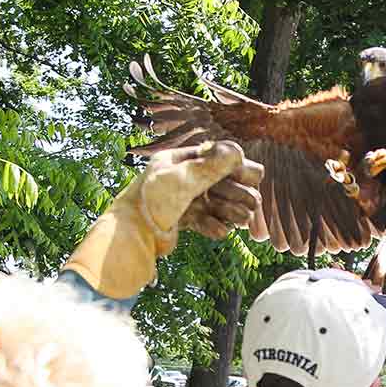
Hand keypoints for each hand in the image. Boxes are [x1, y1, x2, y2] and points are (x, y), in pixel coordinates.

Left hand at [61, 140, 262, 299]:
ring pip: (213, 203)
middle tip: (252, 204)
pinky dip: (212, 225)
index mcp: (178, 160)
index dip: (236, 168)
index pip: (214, 158)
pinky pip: (202, 220)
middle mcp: (179, 178)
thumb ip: (213, 165)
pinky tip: (220, 232)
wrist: (132, 235)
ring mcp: (179, 199)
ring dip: (229, 210)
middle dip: (236, 193)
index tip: (253, 177)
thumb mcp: (185, 179)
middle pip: (218, 182)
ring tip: (241, 220)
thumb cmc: (153, 201)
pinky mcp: (179, 219)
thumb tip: (239, 150)